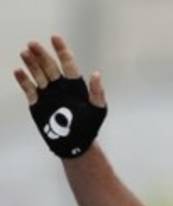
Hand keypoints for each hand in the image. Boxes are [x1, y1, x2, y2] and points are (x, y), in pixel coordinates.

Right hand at [13, 35, 106, 157]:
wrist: (75, 143)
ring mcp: (48, 93)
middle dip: (41, 55)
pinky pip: (29, 88)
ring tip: (25, 53)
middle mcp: (60, 86)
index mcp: (75, 85)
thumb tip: (96, 73)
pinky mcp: (37, 102)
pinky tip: (18, 71)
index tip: (55, 38)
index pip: (68, 63)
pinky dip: (24, 80)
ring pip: (38, 74)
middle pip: (49, 66)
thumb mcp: (97, 109)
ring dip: (31, 64)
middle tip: (33, 44)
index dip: (62, 50)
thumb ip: (97, 92)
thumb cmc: (89, 127)